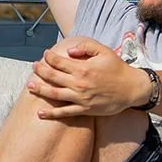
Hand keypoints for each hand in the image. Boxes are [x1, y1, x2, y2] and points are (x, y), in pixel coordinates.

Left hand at [26, 37, 148, 121]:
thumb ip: (86, 47)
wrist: (131, 88)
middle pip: (53, 77)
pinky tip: (41, 113)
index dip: (49, 57)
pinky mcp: (85, 110)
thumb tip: (70, 50)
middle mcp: (79, 83)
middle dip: (41, 71)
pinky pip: (65, 112)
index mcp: (83, 68)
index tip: (45, 54)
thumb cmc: (117, 68)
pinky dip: (52, 114)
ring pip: (55, 94)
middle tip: (33, 67)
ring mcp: (81, 98)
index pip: (59, 62)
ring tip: (30, 86)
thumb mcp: (104, 51)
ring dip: (40, 90)